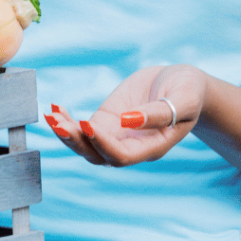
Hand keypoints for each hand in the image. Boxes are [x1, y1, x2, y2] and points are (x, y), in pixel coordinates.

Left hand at [43, 65, 207, 166]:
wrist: (183, 84)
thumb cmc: (189, 92)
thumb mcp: (183, 99)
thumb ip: (160, 113)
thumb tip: (128, 121)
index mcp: (152, 147)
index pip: (122, 155)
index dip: (103, 143)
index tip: (88, 123)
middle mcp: (131, 146)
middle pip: (98, 156)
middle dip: (76, 142)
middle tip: (58, 124)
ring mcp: (117, 134)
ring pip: (86, 146)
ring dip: (66, 133)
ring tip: (50, 116)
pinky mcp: (107, 120)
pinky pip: (83, 128)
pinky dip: (67, 120)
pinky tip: (54, 108)